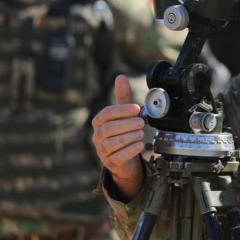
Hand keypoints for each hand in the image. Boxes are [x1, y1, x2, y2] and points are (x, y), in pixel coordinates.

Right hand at [91, 75, 145, 200]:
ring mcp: (101, 150)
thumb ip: (123, 96)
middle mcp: (97, 136)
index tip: (136, 108)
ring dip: (128, 137)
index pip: (106, 114)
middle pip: (108, 129)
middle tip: (141, 122)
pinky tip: (139, 145)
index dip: (121, 110)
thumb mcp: (124, 113)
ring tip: (141, 134)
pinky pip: (117, 157)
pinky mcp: (109, 162)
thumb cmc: (123, 131)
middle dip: (126, 124)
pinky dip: (129, 151)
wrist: (124, 157)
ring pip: (111, 144)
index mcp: (99, 121)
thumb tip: (120, 77)